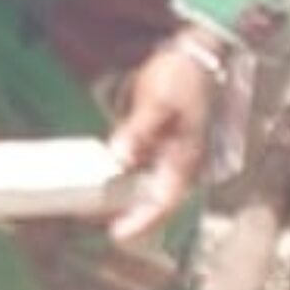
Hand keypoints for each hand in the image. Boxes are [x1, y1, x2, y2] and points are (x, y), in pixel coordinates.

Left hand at [104, 37, 221, 244]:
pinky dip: (124, 178)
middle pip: (154, 201)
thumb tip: (121, 158)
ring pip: (147, 188)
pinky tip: (105, 179)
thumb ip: (139, 131)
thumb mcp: (158, 101)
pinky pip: (141, 169)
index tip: (117, 235)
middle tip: (96, 225)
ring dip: (123, 200)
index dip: (141, 222)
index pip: (164, 202)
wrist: (197, 53)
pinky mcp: (161, 143)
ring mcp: (170, 154)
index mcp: (185, 158)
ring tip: (93, 209)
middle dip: (127, 217)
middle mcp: (179, 163)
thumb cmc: (181, 76)